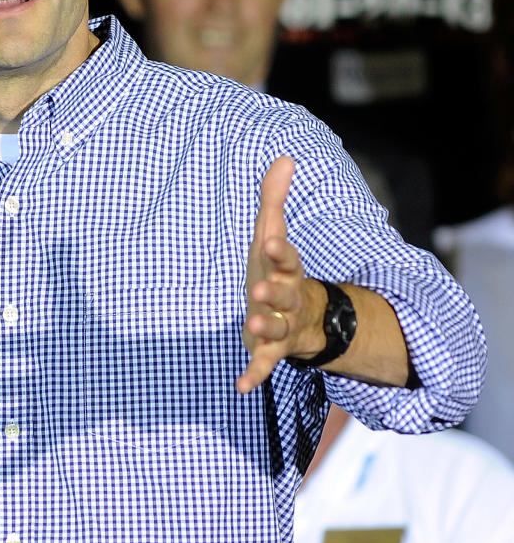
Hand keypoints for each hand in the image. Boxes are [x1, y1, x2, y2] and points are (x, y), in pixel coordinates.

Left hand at [238, 157, 321, 393]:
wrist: (302, 318)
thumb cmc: (278, 271)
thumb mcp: (272, 236)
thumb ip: (274, 200)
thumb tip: (283, 157)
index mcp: (286, 269)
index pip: (285, 257)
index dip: (279, 250)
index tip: (270, 239)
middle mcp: (288, 298)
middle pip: (285, 295)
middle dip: (273, 293)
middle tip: (258, 290)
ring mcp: (282, 326)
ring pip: (277, 329)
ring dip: (265, 328)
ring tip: (251, 325)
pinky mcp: (271, 350)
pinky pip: (265, 364)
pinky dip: (255, 375)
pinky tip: (241, 386)